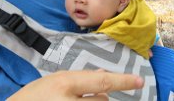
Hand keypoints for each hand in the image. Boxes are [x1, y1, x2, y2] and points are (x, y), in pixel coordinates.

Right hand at [8, 70, 143, 100]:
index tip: (139, 81)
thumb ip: (80, 79)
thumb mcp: (55, 80)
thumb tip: (102, 74)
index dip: (122, 81)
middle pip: (103, 100)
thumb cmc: (33, 95)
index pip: (101, 82)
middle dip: (100, 98)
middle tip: (84, 98)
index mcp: (65, 84)